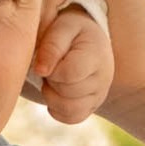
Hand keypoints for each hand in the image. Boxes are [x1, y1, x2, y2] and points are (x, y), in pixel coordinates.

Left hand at [27, 0, 113, 125]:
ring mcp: (99, 95)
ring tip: (52, 79)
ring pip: (70, 110)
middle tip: (51, 66)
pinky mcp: (92, 106)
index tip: (48, 58)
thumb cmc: (71, 30)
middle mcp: (103, 78)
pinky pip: (71, 118)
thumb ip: (51, 46)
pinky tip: (55, 91)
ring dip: (51, 96)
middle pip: (68, 93)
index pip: (70, 74)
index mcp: (97, 54)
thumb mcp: (61, 27)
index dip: (51, 69)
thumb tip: (41, 71)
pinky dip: (57, 108)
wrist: (86, 38)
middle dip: (51, 80)